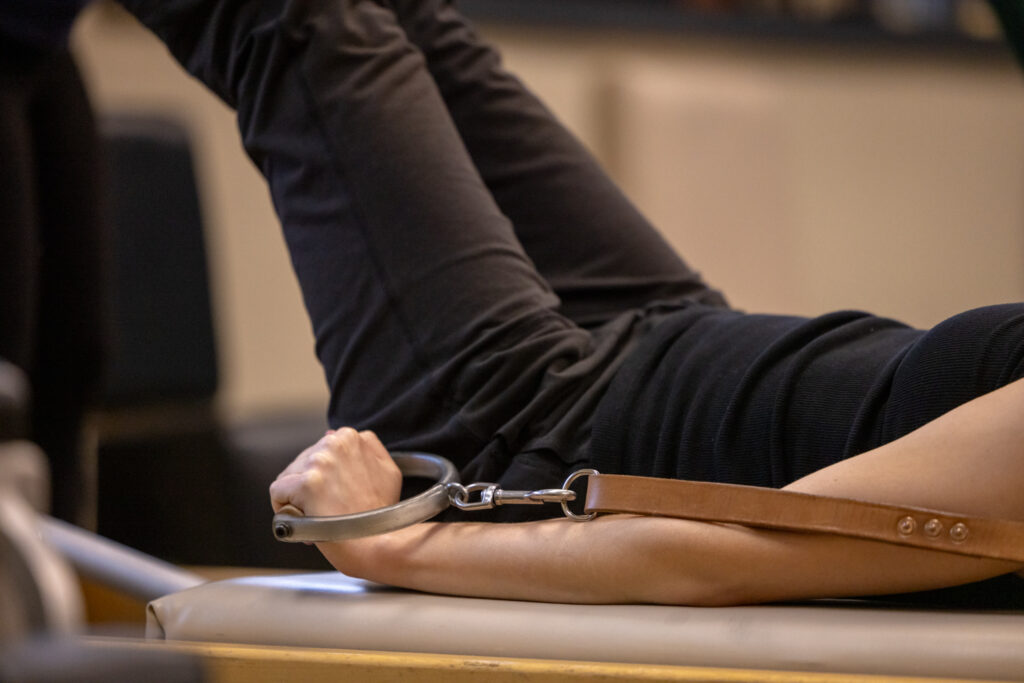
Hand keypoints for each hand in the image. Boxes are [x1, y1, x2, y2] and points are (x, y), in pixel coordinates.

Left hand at [269, 427, 401, 518]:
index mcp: (350, 437)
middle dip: (309, 486)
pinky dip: (283, 508)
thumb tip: (332, 434)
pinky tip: (300, 518)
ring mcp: (319, 462)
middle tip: (324, 509)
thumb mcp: (387, 470)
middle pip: (302, 463)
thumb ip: (367, 448)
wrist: (377, 542)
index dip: (324, 476)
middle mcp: (334, 443)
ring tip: (314, 516)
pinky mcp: (306, 484)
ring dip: (296, 498)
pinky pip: (277, 493)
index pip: (319, 451)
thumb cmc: (380, 513)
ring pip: (288, 477)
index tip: (332, 494)